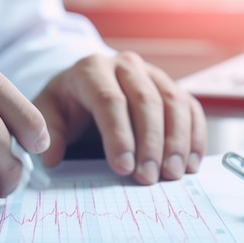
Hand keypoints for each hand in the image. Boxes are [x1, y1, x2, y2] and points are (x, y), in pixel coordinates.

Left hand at [33, 52, 206, 183]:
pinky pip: (191, 108)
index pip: (109, 100)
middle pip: (145, 101)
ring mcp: (153, 74)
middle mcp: (126, 66)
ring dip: (177, 141)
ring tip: (173, 174)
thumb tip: (51, 158)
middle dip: (150, 142)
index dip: (118, 135)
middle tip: (149, 177)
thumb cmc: (67, 102)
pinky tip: (191, 163)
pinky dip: (195, 136)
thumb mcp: (48, 111)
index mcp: (92, 69)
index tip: (123, 168)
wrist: (86, 84)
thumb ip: (50, 132)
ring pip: (174, 103)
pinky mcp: (172, 87)